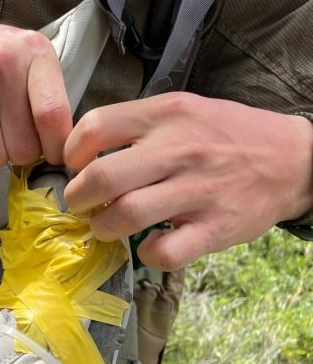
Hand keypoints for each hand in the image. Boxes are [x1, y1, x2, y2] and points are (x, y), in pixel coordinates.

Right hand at [0, 15, 72, 168]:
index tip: (52, 156)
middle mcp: (0, 60)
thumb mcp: (28, 65)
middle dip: (17, 151)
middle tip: (5, 130)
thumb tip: (63, 155)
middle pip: (23, 147)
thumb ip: (49, 103)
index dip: (55, 149)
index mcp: (33, 51)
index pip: (53, 115)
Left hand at [63, 93, 312, 269]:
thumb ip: (138, 124)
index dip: (72, 153)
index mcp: (167, 115)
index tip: (76, 167)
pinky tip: (147, 245)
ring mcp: (197, 190)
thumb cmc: (227, 136)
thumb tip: (84, 149)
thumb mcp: (184, 110)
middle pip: (103, 177)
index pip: (95, 127)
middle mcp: (179, 149)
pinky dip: (146, 254)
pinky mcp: (213, 228)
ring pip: (126, 216)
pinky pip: (164, 251)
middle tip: (81, 204)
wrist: (293, 160)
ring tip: (106, 226)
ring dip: (103, 228)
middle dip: (78, 198)